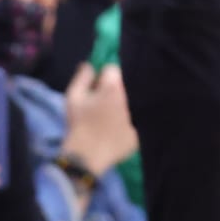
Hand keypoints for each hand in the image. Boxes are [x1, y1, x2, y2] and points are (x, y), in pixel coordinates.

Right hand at [60, 63, 136, 177]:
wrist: (87, 156)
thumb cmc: (78, 125)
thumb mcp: (73, 97)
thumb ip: (83, 76)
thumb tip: (91, 63)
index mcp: (115, 86)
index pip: (113, 69)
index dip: (103, 77)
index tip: (98, 87)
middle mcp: (133, 96)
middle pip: (129, 82)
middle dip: (119, 87)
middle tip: (107, 100)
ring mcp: (142, 111)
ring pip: (138, 96)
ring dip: (129, 100)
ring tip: (116, 113)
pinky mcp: (146, 126)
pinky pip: (142, 114)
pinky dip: (136, 115)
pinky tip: (124, 124)